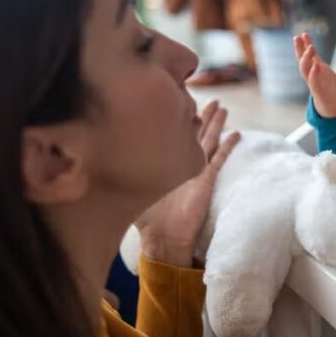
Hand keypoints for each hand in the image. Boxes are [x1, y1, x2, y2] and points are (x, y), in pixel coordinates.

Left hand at [134, 101, 240, 266]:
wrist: (163, 238)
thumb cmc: (144, 216)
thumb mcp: (128, 186)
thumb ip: (119, 169)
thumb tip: (98, 154)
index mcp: (165, 162)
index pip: (172, 134)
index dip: (175, 117)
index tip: (178, 99)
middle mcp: (181, 162)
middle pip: (194, 132)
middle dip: (202, 115)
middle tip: (211, 99)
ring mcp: (196, 170)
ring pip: (208, 140)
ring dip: (216, 123)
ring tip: (223, 108)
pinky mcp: (206, 179)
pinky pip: (219, 158)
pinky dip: (228, 145)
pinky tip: (236, 134)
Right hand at [293, 32, 335, 117]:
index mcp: (319, 71)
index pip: (310, 56)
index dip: (306, 45)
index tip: (303, 34)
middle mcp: (314, 76)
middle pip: (303, 60)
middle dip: (299, 49)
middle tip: (297, 37)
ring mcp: (315, 83)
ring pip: (305, 70)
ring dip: (306, 59)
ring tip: (310, 48)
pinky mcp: (318, 92)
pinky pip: (313, 82)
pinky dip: (313, 74)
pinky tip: (316, 65)